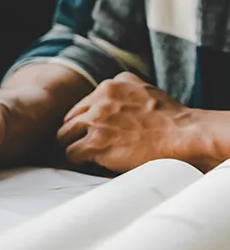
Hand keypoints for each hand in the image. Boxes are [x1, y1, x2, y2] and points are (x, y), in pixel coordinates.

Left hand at [57, 72, 194, 172]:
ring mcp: (96, 122)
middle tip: (81, 144)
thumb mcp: (144, 89)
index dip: (85, 120)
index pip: (83, 104)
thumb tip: (107, 91)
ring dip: (72, 146)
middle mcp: (99, 100)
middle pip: (70, 119)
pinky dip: (78, 160)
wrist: (185, 136)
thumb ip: (122, 87)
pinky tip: (89, 163)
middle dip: (74, 132)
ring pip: (64, 135)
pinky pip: (71, 153)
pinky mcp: (96, 143)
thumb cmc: (170, 118)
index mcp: (110, 86)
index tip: (91, 131)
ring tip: (83, 155)